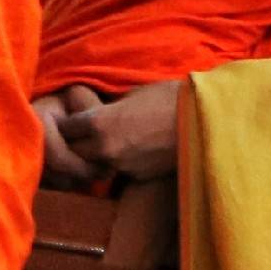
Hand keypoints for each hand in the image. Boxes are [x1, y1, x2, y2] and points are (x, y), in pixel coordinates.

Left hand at [42, 80, 179, 184]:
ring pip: (94, 166)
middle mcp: (103, 148)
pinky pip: (118, 171)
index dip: (69, 121)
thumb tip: (102, 110)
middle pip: (73, 151)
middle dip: (76, 143)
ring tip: (107, 144)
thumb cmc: (171, 98)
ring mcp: (120, 166)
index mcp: (98, 122)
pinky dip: (120, 163)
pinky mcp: (137, 176)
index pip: (65, 127)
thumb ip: (111, 107)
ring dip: (96, 157)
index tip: (73, 117)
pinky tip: (132, 151)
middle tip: (84, 133)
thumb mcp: (134, 93)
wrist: (205, 122)